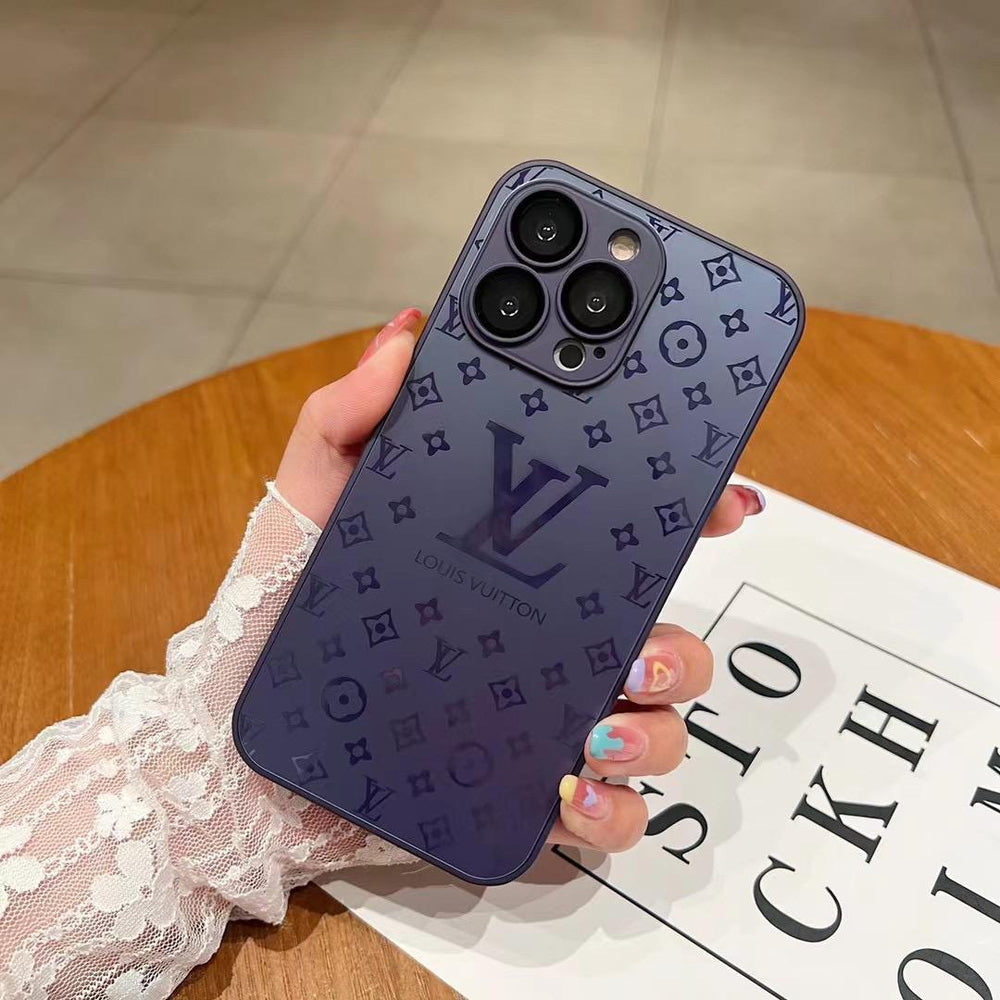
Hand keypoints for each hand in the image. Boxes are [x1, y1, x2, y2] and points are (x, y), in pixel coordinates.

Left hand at [276, 307, 763, 853]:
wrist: (240, 741)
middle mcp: (548, 644)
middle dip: (682, 641)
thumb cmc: (278, 613)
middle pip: (664, 638)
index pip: (626, 537)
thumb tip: (408, 336)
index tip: (716, 496)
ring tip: (597, 720)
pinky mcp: (522, 795)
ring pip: (656, 726)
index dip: (686, 512)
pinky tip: (568, 788)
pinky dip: (612, 808)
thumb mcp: (311, 502)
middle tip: (639, 642)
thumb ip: (348, 418)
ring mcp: (543, 722)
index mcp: (519, 571)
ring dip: (654, 724)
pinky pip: (609, 814)